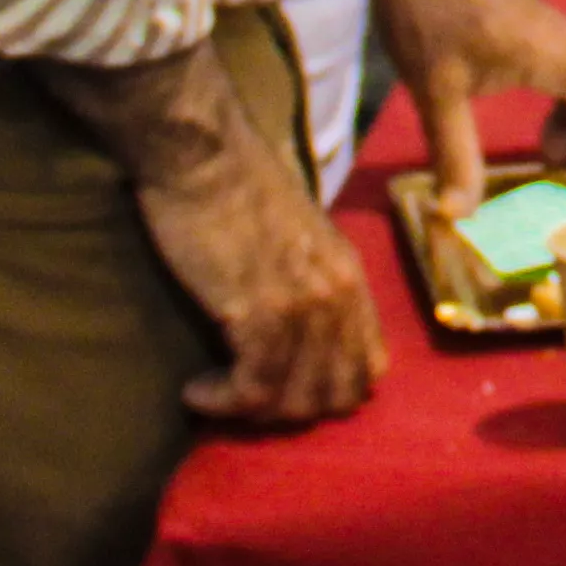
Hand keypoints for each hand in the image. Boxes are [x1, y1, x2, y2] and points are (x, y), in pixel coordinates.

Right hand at [41, 40, 381, 429]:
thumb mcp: (297, 233)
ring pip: (295, 396)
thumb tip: (296, 321)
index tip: (285, 387)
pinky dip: (224, 401)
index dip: (328, 390)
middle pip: (337, 392)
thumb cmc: (236, 183)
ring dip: (252, 410)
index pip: (368, 364)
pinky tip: (197, 393)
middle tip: (247, 399)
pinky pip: (253, 386)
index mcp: (350, 274)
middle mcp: (338, 294)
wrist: (203, 154)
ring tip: (216, 397)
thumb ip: (309, 276)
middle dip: (292, 409)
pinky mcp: (258, 312)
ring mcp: (303, 305)